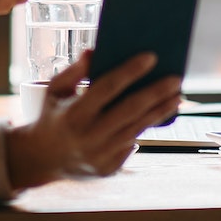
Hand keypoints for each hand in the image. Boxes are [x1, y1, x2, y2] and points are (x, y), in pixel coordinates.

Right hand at [4, 51, 181, 188]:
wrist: (43, 158)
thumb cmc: (53, 115)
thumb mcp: (54, 90)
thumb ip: (74, 71)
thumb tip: (95, 51)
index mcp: (73, 113)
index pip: (106, 88)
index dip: (130, 71)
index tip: (151, 56)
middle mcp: (88, 136)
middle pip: (130, 110)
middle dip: (156, 93)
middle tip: (176, 79)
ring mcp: (100, 155)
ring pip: (137, 129)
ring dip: (160, 112)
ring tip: (177, 97)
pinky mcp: (109, 168)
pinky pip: (132, 144)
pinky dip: (146, 128)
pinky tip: (160, 114)